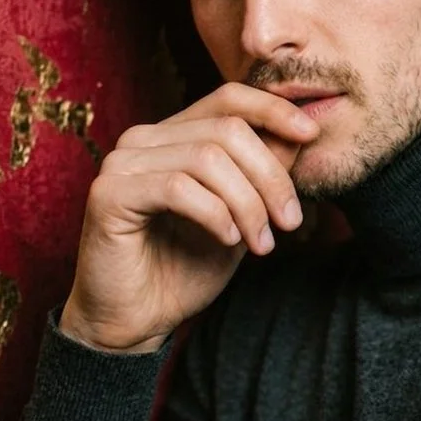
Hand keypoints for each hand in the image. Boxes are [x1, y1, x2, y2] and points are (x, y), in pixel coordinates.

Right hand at [59, 81, 320, 352]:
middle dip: (270, 177)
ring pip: (207, 159)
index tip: (310, 135)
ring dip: (248, 204)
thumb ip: (262, 175)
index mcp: (173, 137)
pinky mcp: (109, 193)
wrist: (134, 322)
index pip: (227, 98)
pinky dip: (215, 214)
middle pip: (227, 130)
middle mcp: (143, 140)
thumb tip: (300, 135)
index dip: (273, 109)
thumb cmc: (183, 270)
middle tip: (290, 222)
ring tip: (262, 244)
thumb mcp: (241, 217)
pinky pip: (178, 188)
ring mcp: (122, 163)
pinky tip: (228, 241)